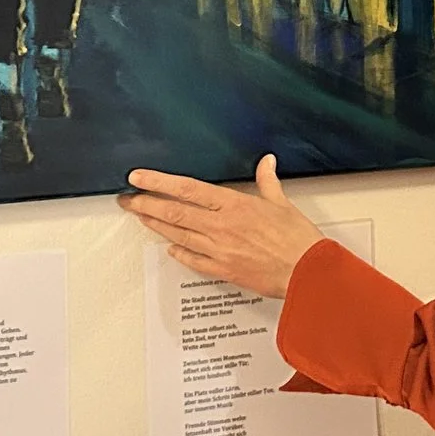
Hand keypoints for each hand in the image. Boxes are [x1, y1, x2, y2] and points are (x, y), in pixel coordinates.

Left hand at [118, 155, 324, 298]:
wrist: (307, 273)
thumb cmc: (298, 240)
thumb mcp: (282, 203)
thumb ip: (268, 181)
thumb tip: (266, 162)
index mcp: (234, 205)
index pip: (187, 188)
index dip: (158, 182)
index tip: (139, 178)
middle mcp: (221, 226)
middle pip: (173, 212)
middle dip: (145, 204)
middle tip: (127, 200)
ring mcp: (219, 250)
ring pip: (178, 234)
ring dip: (156, 225)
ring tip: (140, 217)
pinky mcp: (223, 270)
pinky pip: (193, 260)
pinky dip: (178, 252)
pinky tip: (170, 247)